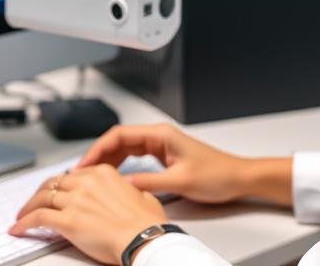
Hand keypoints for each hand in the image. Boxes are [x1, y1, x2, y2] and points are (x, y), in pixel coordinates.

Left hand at [11, 164, 166, 264]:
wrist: (144, 239)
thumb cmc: (146, 223)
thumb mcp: (142, 195)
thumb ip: (129, 189)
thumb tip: (127, 190)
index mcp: (103, 173)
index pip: (72, 174)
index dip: (60, 184)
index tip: (55, 191)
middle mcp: (86, 183)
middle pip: (53, 183)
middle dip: (40, 193)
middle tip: (34, 202)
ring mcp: (75, 201)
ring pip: (42, 198)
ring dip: (28, 208)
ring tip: (21, 216)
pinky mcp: (68, 221)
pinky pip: (38, 218)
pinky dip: (25, 222)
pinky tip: (19, 228)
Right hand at [77, 123, 291, 206]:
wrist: (237, 178)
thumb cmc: (217, 174)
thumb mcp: (179, 182)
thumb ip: (148, 183)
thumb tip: (122, 185)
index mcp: (161, 134)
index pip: (120, 134)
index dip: (98, 148)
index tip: (84, 163)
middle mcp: (159, 136)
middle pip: (119, 140)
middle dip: (99, 154)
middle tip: (82, 172)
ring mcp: (161, 145)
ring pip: (125, 148)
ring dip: (108, 160)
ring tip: (92, 176)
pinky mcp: (164, 156)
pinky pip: (135, 156)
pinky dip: (121, 165)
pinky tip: (113, 176)